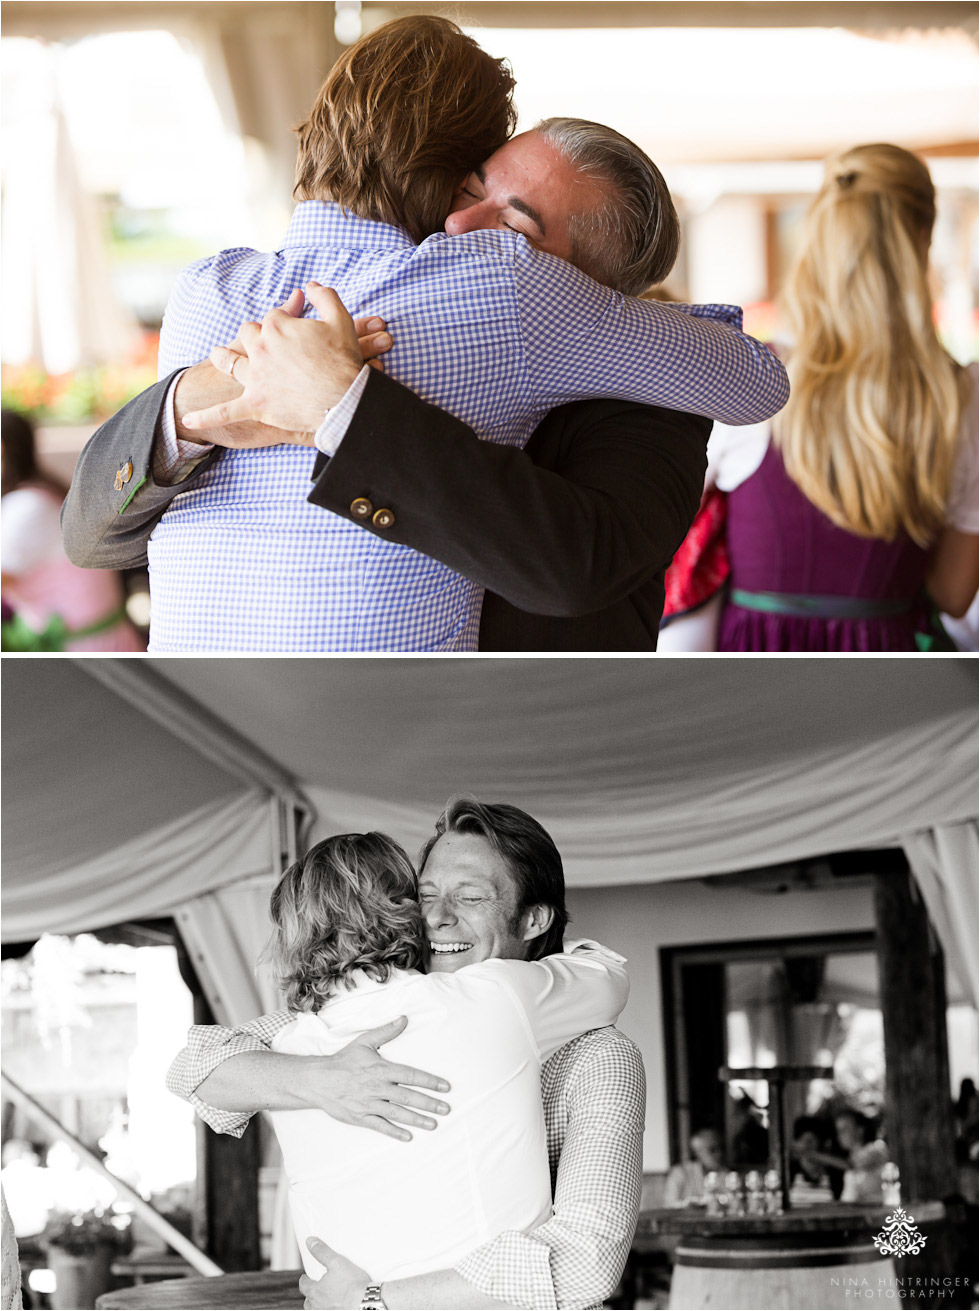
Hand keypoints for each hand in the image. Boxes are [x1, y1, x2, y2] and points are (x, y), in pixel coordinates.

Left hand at [182, 282, 392, 433]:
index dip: (283, 321)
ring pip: (229, 363)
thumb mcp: (340, 319)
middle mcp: (260, 349)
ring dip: (222, 359)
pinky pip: (225, 413)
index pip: (272, 317)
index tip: (294, 329)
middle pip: (247, 334)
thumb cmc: (344, 360)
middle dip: (254, 336)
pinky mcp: (256, 405)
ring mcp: (255, 378)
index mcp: (276, 326)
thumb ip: (325, 296)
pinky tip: (189, 421)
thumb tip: (310, 286)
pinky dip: (206, 417)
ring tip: (217, 356)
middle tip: (263, 343)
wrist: (345, 400)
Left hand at [300, 1237, 370, 1310]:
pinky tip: (336, 1305)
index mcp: (316, 1291)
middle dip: (310, 1294)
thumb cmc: (352, 1284)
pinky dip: (328, 1308)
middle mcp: (318, 1306)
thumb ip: (322, 1251)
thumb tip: (310, 1242)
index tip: (305, 1277)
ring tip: (323, 1298)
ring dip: (317, 1304)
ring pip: (316, 1310)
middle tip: (314, 1288)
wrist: (365, 1301)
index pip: (304, 1285)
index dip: (304, 1280)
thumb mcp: (336, 1261)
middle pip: (308, 1301)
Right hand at [305, 1015, 450, 1141]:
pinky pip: (380, 1126)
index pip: (410, 1075)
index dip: (429, 1081)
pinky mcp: (360, 1117)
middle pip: (407, 1096)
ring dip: (416, 1119)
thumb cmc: (343, 1061)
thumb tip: (404, 1019)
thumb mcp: (364, 1042)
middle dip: (428, 1103)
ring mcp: (369, 1104)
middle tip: (446, 1109)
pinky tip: (408, 1137)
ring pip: (397, 1113)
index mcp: (381, 1069)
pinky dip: (394, 1132)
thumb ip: (386, 1032)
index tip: (445, 1087)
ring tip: (434, 1124)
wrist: (318, 1080)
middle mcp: (377, 1087)